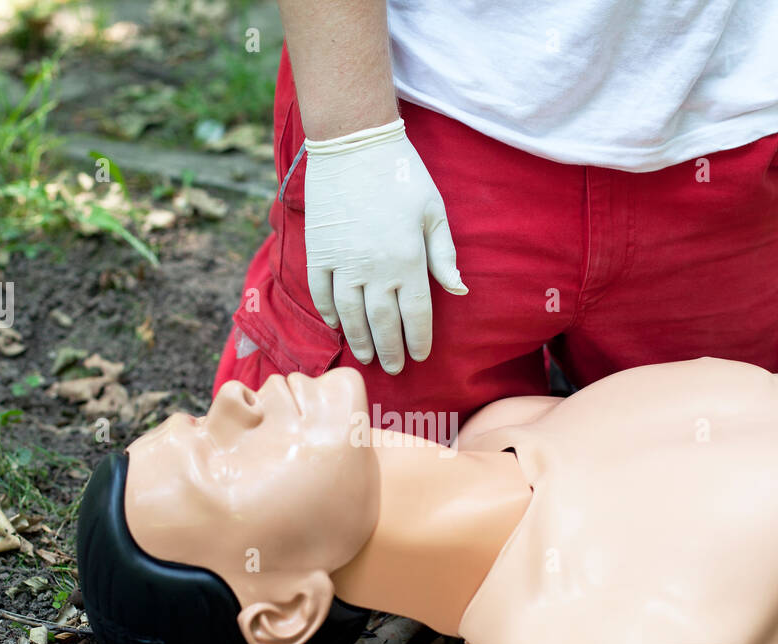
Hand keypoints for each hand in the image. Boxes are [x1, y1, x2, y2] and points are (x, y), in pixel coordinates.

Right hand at [303, 118, 465, 374]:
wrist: (354, 142)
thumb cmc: (402, 174)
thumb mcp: (434, 211)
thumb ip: (444, 255)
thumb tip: (458, 291)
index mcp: (408, 260)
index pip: (416, 314)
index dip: (418, 339)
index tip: (419, 355)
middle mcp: (375, 268)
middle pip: (383, 322)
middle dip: (390, 349)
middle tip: (394, 368)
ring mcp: (343, 262)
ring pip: (350, 315)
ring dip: (359, 339)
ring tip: (367, 357)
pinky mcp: (319, 251)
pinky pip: (321, 292)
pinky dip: (329, 312)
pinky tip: (337, 325)